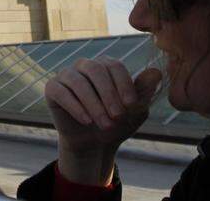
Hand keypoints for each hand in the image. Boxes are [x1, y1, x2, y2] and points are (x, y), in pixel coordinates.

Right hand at [44, 57, 160, 184]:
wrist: (95, 143)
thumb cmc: (117, 121)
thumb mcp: (134, 110)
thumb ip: (144, 91)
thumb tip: (157, 72)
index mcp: (105, 65)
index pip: (114, 66)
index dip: (124, 84)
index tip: (132, 106)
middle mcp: (85, 65)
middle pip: (95, 70)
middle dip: (109, 95)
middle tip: (118, 117)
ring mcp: (67, 75)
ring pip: (78, 82)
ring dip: (94, 104)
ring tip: (104, 124)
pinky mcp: (52, 89)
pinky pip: (61, 92)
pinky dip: (75, 107)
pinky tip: (87, 121)